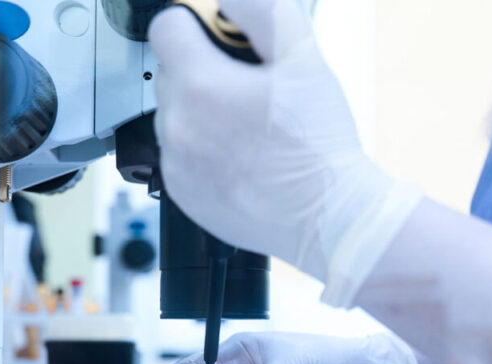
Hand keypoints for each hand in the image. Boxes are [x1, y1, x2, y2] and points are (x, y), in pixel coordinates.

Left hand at [149, 0, 421, 306]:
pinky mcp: (179, 192)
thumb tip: (230, 1)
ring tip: (244, 126)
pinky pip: (176, 154)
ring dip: (198, 111)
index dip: (192, 23)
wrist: (326, 216)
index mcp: (201, 87)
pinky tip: (236, 156)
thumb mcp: (304, 59)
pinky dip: (198, 149)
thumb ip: (263, 13)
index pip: (165, 28)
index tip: (213, 36)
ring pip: (172, 115)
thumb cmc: (317, 145)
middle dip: (200, 70)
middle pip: (169, 73)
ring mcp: (175, 164)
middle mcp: (177, 126)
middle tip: (244, 87)